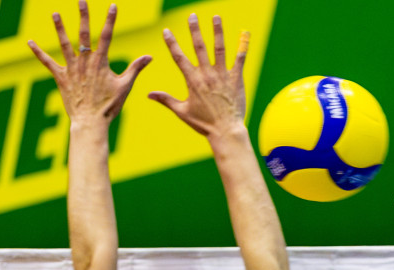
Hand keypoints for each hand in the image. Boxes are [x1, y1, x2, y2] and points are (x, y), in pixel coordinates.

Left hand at [28, 1, 150, 124]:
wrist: (91, 121)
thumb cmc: (109, 106)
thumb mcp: (125, 86)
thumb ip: (136, 68)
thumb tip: (150, 56)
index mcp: (100, 62)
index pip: (107, 36)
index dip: (110, 20)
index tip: (113, 6)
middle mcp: (85, 62)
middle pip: (84, 34)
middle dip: (83, 15)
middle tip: (81, 0)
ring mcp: (71, 68)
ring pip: (64, 44)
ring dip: (60, 28)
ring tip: (55, 13)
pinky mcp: (61, 77)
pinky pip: (47, 62)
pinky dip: (38, 52)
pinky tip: (29, 42)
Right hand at [149, 14, 248, 137]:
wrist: (226, 131)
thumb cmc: (204, 124)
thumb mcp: (182, 112)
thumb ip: (166, 100)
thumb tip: (148, 94)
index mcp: (193, 81)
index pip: (179, 57)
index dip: (172, 43)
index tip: (167, 31)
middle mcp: (207, 74)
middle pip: (200, 47)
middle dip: (195, 30)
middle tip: (192, 16)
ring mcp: (222, 75)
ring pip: (219, 48)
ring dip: (217, 31)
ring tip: (216, 17)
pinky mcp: (236, 79)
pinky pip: (240, 60)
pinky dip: (242, 47)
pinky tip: (245, 33)